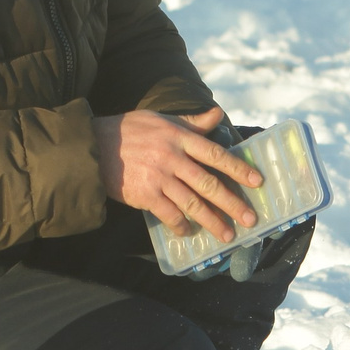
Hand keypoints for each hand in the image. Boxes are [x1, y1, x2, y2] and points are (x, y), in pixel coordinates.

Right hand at [93, 106, 262, 241]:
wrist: (93, 147)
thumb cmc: (129, 131)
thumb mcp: (162, 120)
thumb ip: (192, 123)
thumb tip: (217, 114)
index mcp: (179, 137)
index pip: (215, 154)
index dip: (237, 168)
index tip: (256, 181)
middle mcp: (172, 157)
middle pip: (208, 183)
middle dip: (232, 203)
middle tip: (250, 218)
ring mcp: (159, 177)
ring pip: (192, 203)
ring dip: (212, 221)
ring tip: (227, 234)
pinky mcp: (145, 195)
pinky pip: (169, 214)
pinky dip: (181, 225)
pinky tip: (189, 232)